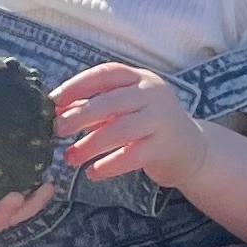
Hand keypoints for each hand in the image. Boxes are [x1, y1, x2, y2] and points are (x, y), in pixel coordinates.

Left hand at [54, 61, 206, 192]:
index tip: (54, 100)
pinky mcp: (165, 146)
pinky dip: (108, 165)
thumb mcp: (125, 108)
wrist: (192, 150)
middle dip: (79, 116)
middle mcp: (153, 93)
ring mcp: (162, 119)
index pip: (105, 74)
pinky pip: (132, 156)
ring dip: (90, 145)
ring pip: (120, 130)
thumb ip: (95, 106)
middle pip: (110, 102)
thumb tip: (55, 110)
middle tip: (56, 130)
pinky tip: (92, 173)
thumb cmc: (148, 125)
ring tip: (70, 158)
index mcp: (140, 78)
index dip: (77, 85)